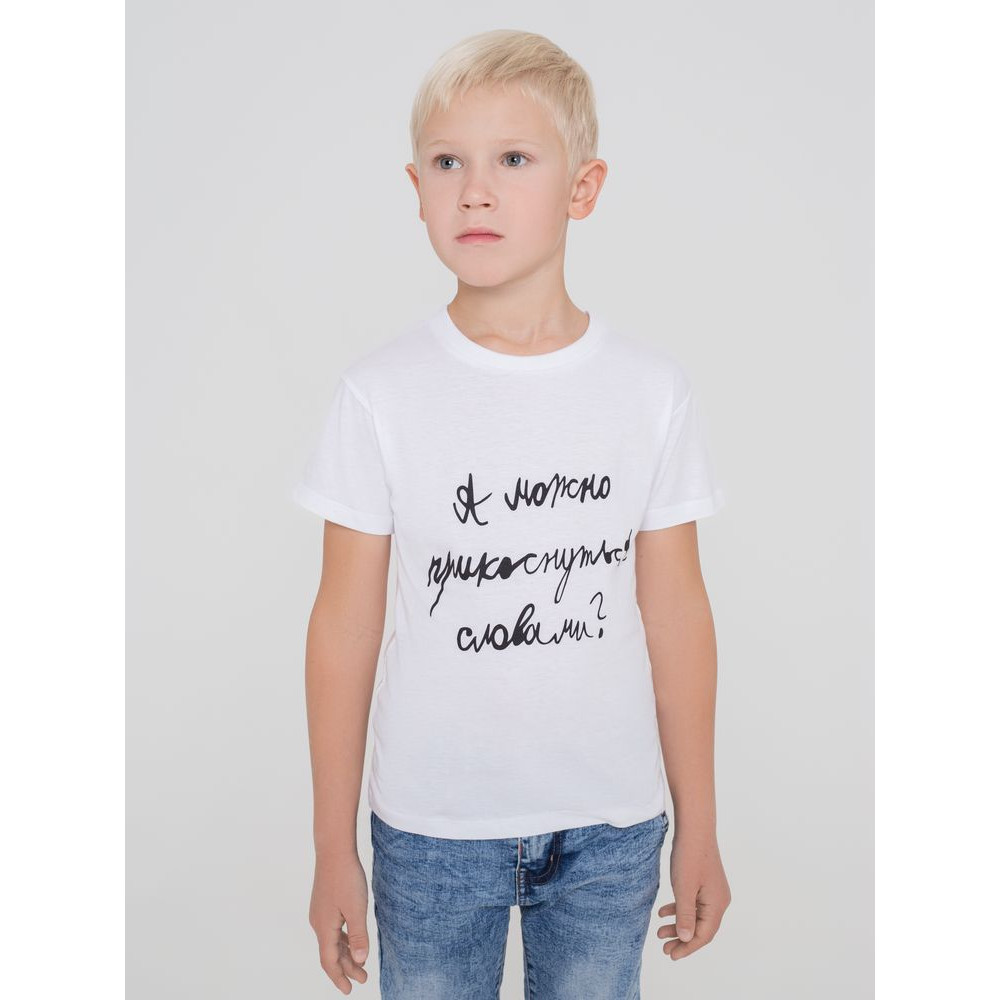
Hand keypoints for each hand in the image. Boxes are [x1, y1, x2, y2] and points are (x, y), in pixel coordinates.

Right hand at [309, 849, 371, 993]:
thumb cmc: (346, 878)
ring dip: (346, 954)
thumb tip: (360, 960)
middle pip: (331, 953)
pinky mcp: (324, 903)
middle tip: (363, 978)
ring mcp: (320, 913)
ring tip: (360, 963)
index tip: (349, 990)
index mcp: (324, 928)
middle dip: (346, 968)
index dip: (339, 977)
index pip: (329, 961)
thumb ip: (358, 936)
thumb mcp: (356, 909)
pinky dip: (342, 939)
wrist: (333, 851)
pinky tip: (352, 940)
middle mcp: (318, 923)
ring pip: (332, 941)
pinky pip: (333, 929)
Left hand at [655, 828, 730, 959]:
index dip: (688, 947)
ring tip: (660, 931)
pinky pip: (693, 902)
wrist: (695, 828)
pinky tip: (663, 911)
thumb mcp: (684, 889)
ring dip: (678, 924)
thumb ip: (685, 915)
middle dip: (682, 939)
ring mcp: (712, 891)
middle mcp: (718, 900)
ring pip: (695, 915)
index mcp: (717, 905)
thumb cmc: (689, 857)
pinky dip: (679, 909)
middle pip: (701, 928)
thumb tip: (686, 939)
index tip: (671, 955)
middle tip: (664, 948)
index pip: (704, 935)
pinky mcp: (704, 882)